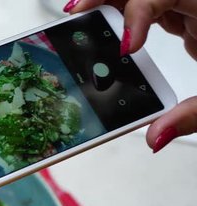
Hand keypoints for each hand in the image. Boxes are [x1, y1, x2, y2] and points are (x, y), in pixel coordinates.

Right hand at [64, 0, 196, 151]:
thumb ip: (193, 117)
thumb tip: (155, 137)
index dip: (138, 15)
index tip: (126, 48)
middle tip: (74, 12)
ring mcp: (192, 4)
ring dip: (109, 2)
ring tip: (78, 16)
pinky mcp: (187, 15)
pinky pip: (149, 6)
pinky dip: (124, 15)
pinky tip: (105, 29)